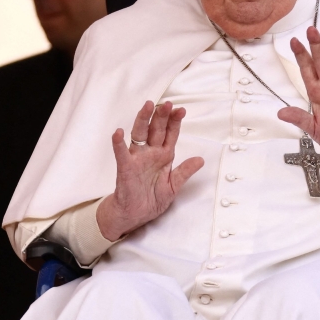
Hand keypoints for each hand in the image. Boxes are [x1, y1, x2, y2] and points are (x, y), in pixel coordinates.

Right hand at [97, 101, 203, 240]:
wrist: (134, 216)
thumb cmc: (151, 200)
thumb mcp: (173, 186)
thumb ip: (185, 172)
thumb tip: (201, 160)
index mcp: (163, 156)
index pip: (170, 134)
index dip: (175, 122)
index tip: (181, 110)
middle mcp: (150, 154)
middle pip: (156, 130)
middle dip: (161, 116)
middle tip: (167, 103)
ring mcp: (137, 159)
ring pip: (139, 135)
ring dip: (143, 120)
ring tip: (147, 106)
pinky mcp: (125, 169)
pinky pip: (121, 154)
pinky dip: (118, 144)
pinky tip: (118, 133)